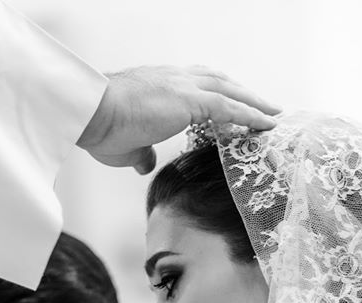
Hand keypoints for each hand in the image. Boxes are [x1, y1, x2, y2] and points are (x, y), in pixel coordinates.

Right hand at [76, 65, 280, 173]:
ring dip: (253, 101)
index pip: (196, 86)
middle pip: (218, 82)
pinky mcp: (189, 101)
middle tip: (261, 105)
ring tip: (272, 113)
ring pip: (229, 91)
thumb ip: (142, 153)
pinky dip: (251, 114)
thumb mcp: (126, 146)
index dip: (216, 95)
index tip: (230, 105)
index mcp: (159, 86)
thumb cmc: (100, 127)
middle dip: (241, 94)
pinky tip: (266, 123)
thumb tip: (147, 163)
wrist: (90, 111)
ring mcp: (183, 87)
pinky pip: (230, 108)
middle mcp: (175, 79)